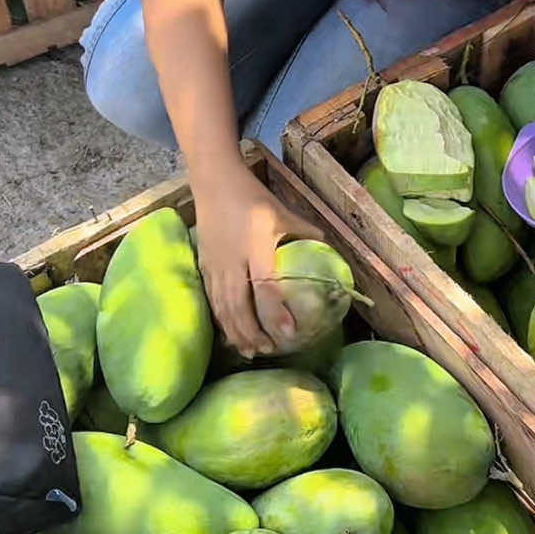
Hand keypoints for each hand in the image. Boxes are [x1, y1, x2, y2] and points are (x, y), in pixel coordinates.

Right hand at [193, 160, 321, 356]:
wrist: (214, 182)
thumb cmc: (253, 198)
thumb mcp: (283, 212)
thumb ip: (306, 232)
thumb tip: (330, 253)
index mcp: (255, 246)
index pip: (265, 286)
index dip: (276, 312)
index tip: (289, 332)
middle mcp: (232, 261)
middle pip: (239, 306)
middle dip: (254, 332)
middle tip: (270, 349)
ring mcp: (215, 267)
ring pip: (223, 308)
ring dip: (237, 332)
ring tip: (252, 351)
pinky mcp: (204, 268)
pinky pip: (213, 301)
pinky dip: (222, 322)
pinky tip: (232, 334)